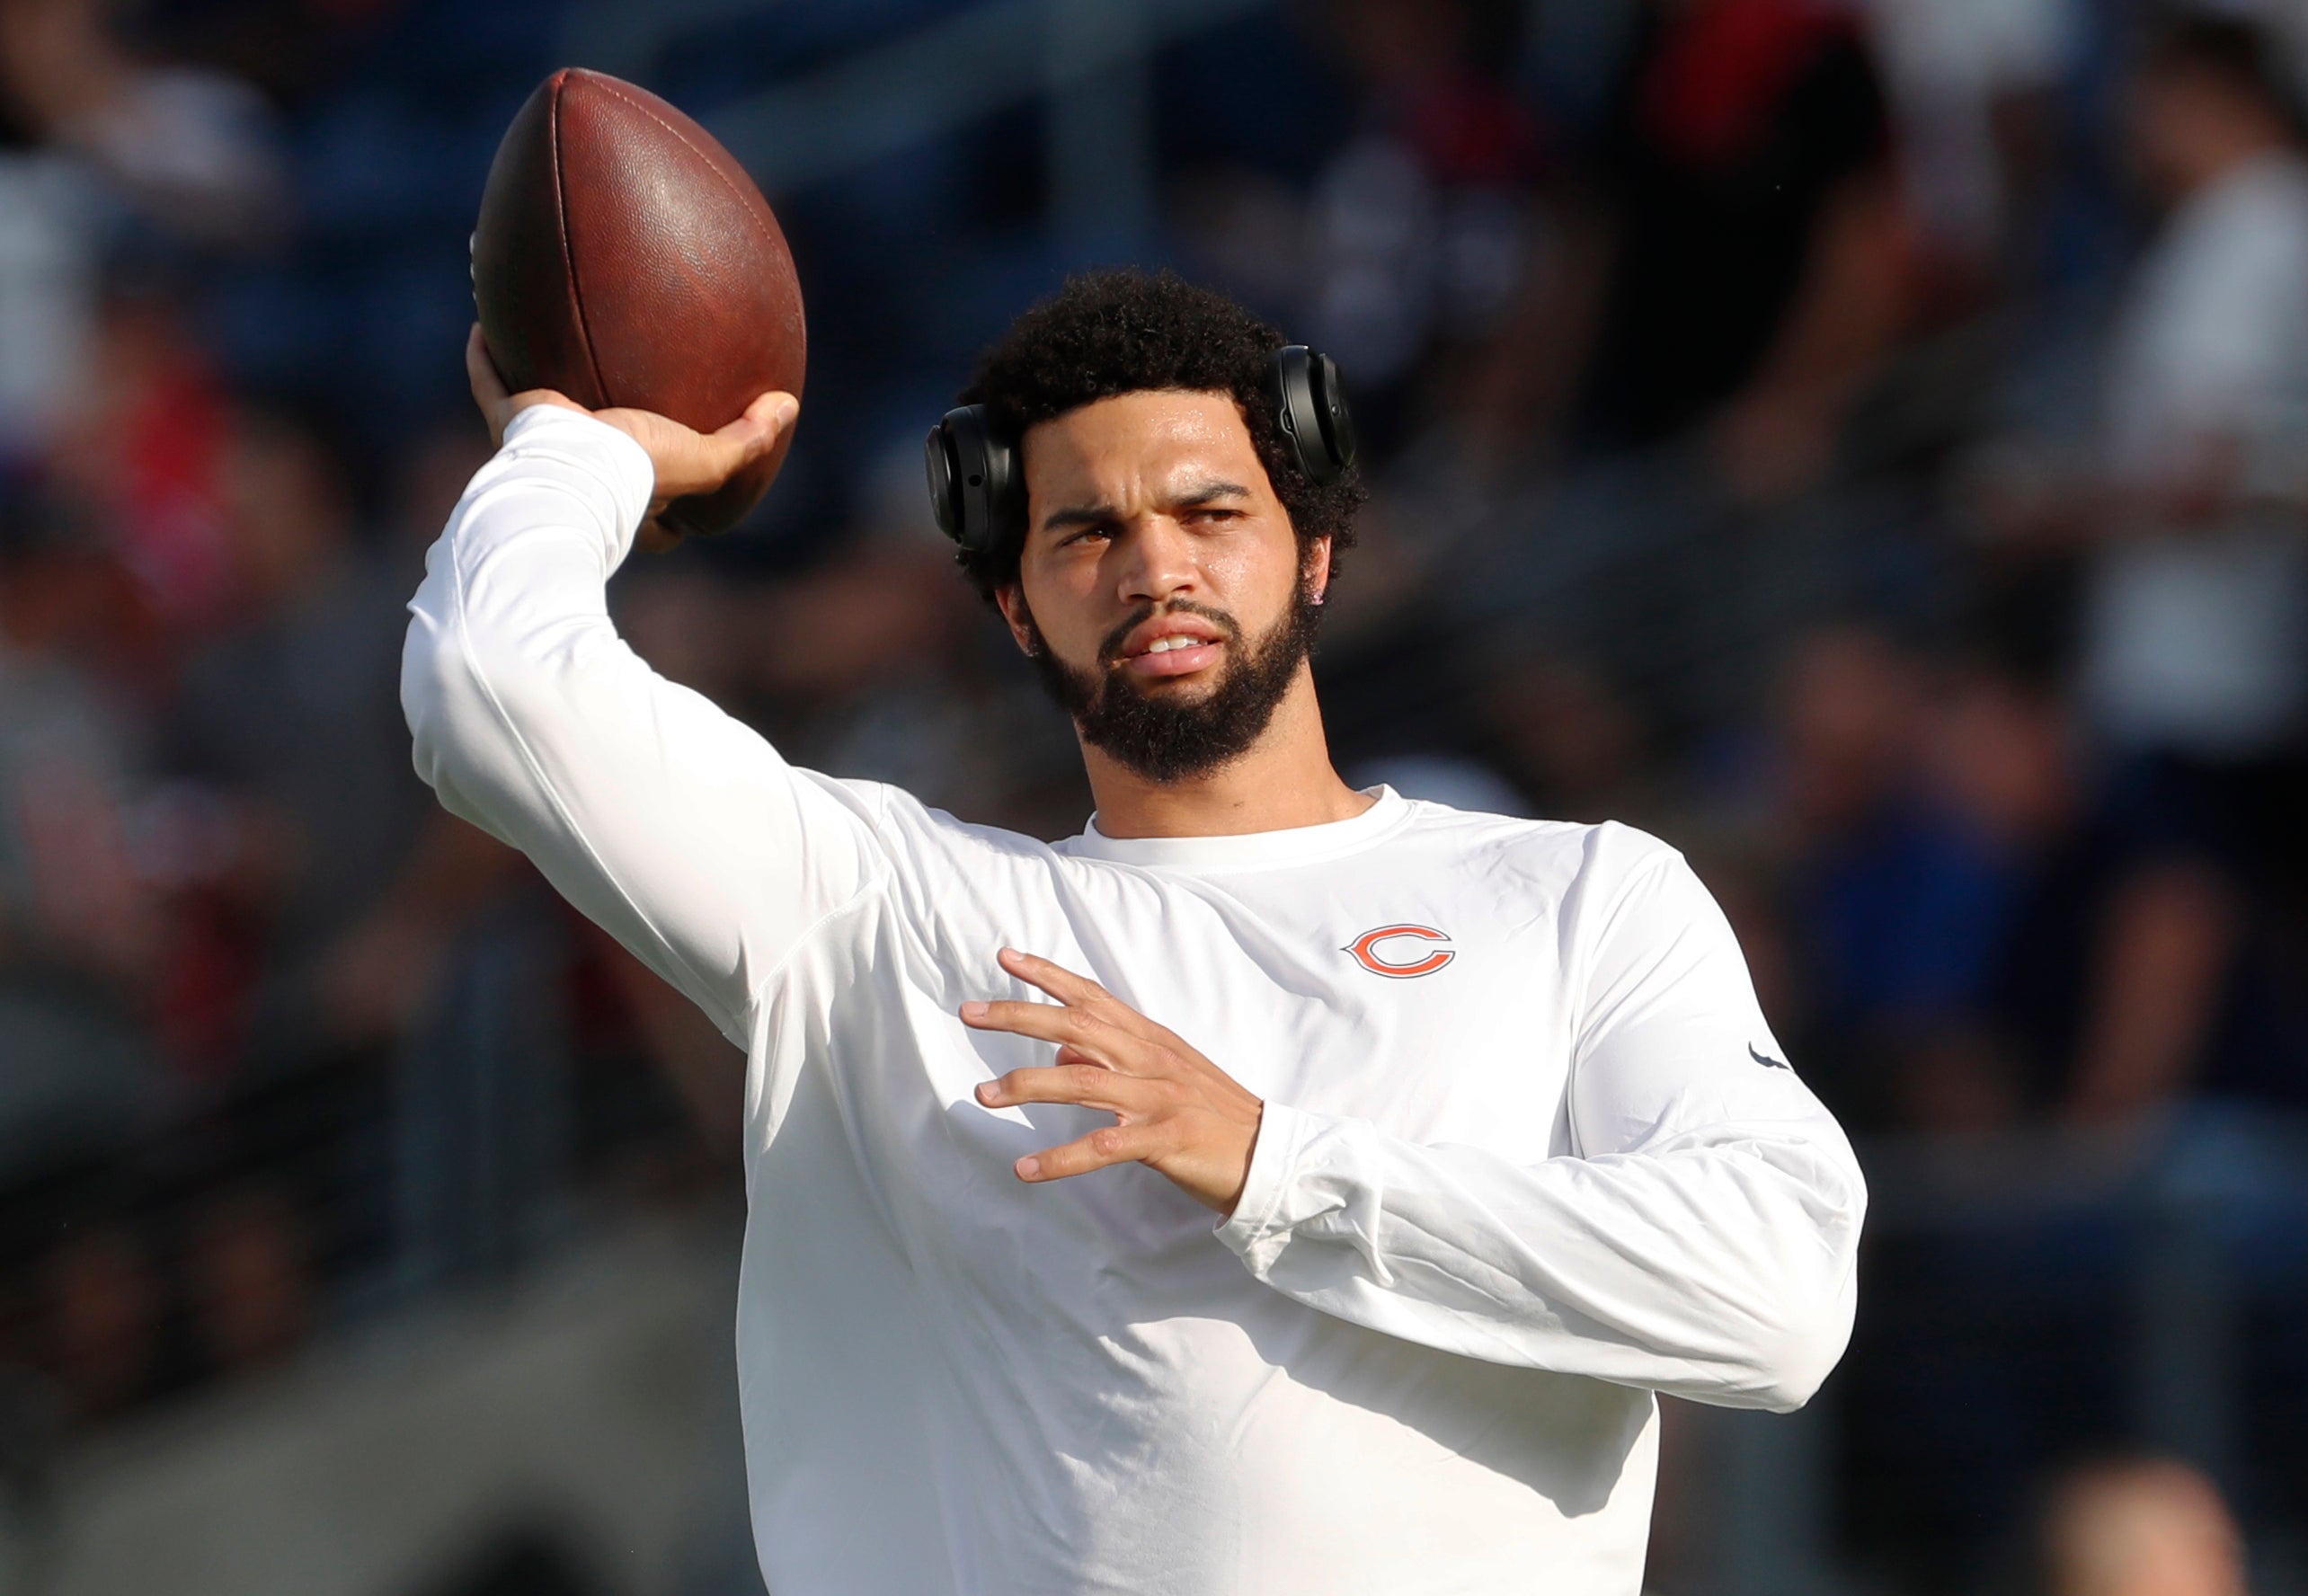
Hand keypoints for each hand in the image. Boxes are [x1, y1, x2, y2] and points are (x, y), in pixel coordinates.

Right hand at [465, 324, 797, 549]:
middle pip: (596, 467)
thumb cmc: (637, 474)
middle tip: (618, 423)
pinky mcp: (512, 420)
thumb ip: (747, 441)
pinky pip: (490, 382)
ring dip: (537, 389)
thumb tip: (788, 407)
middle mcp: (584, 479)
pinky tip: (486, 324)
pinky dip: (485, 356)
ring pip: (536, 419)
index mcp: (631, 503)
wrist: (572, 469)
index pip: (657, 525)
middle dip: (605, 451)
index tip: (684, 504)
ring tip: (544, 355)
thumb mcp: (705, 462)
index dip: (671, 518)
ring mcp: (541, 449)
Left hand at [963, 948, 1263, 1214]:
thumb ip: (1111, 1059)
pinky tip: (1026, 1170)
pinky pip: (1103, 1147)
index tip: (1005, 956)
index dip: (1048, 974)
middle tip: (969, 1012)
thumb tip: (1058, 1050)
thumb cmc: (1212, 1113)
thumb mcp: (1164, 1075)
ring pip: (1082, 1081)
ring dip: (1027, 1086)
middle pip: (1077, 1025)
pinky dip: (1061, 1159)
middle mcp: (1151, 1059)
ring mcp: (1159, 1097)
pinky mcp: (1166, 1140)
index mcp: (1150, 1039)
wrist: (1270, 1154)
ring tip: (984, 1095)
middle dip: (1019, 1015)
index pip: (1092, 996)